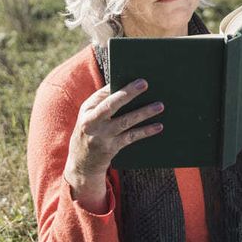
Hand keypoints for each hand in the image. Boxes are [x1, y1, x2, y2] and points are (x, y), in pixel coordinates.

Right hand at [64, 79, 163, 210]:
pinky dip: (145, 131)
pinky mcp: (111, 148)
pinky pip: (131, 137)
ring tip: (159, 105)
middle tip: (144, 83)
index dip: (117, 85)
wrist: (81, 164)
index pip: (102, 94)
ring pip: (125, 121)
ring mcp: (101, 136)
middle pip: (111, 105)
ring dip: (143, 113)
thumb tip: (128, 88)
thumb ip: (104, 104)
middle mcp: (91, 122)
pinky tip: (158, 126)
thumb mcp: (90, 117)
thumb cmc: (91, 133)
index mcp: (86, 110)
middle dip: (128, 93)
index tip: (133, 77)